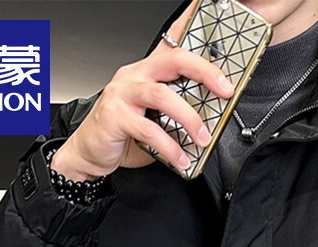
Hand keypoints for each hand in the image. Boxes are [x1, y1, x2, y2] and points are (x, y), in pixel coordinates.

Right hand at [50, 1, 235, 180]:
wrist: (91, 151)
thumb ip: (180, 113)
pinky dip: (170, 146)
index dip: (193, 26)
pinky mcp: (114, 115)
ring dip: (189, 118)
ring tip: (202, 138)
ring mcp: (123, 93)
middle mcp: (135, 75)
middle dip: (205, 72)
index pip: (174, 44)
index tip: (218, 16)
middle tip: (226, 91)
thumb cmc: (125, 133)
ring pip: (162, 95)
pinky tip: (181, 158)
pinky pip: (149, 129)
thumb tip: (213, 123)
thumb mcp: (158, 119)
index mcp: (148, 72)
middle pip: (173, 60)